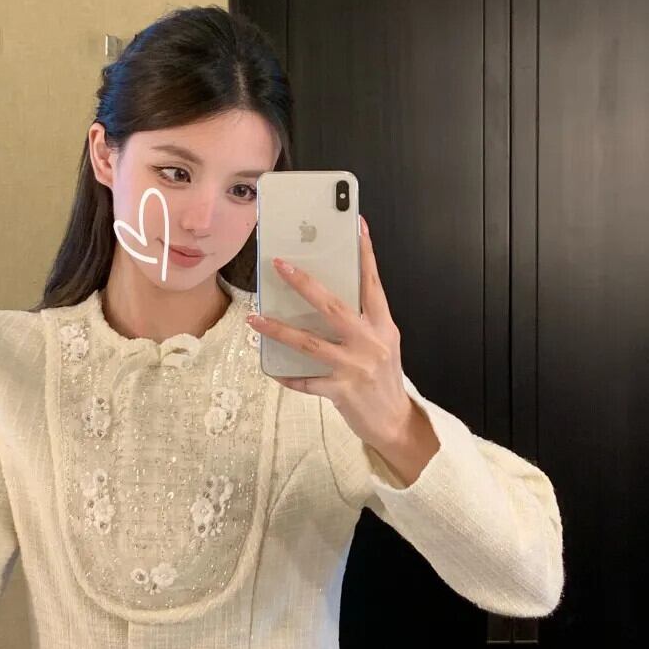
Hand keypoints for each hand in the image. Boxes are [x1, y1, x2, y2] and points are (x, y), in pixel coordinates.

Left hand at [246, 215, 413, 451]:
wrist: (395, 422)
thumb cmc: (384, 379)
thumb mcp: (383, 344)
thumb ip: (362, 322)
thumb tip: (326, 299)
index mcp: (383, 326)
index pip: (372, 283)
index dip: (364, 253)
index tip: (356, 225)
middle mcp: (371, 342)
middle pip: (333, 306)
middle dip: (304, 284)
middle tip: (280, 265)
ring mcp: (356, 367)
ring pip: (309, 342)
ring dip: (278, 330)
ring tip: (254, 320)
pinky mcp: (342, 391)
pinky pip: (306, 380)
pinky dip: (288, 375)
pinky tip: (272, 370)